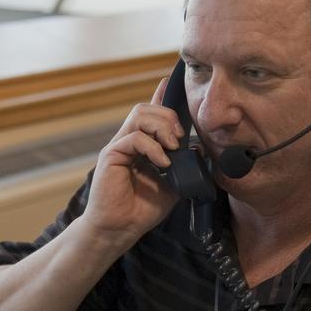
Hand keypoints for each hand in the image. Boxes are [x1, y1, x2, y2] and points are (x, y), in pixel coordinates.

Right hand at [81, 77, 183, 247]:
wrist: (120, 228)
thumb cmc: (142, 209)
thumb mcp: (173, 185)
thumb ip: (183, 166)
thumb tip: (198, 147)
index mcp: (142, 146)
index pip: (150, 114)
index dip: (160, 96)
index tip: (169, 82)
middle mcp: (129, 141)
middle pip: (146, 108)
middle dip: (168, 116)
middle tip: (180, 139)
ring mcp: (119, 146)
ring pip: (139, 114)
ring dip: (162, 127)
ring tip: (173, 148)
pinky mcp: (112, 154)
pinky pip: (134, 137)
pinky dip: (153, 147)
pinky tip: (163, 163)